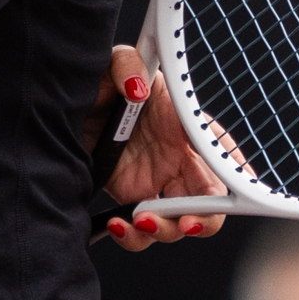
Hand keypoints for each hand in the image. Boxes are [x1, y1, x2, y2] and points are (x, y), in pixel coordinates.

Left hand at [95, 44, 228, 251]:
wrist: (60, 106)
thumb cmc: (98, 81)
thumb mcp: (113, 62)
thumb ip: (128, 65)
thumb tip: (138, 88)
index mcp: (183, 124)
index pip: (221, 149)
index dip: (237, 173)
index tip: (238, 191)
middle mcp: (176, 157)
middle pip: (210, 199)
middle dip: (207, 218)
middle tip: (187, 222)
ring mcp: (154, 180)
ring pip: (177, 221)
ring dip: (166, 231)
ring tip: (142, 222)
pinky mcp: (129, 197)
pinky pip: (141, 228)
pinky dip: (135, 237)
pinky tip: (121, 226)